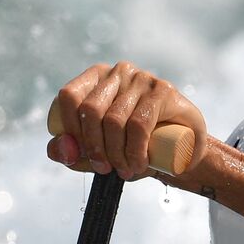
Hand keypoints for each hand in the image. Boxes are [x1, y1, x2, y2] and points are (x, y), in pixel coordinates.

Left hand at [47, 61, 206, 178]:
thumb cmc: (140, 149)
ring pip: (114, 120)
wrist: (184, 151)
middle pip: (90, 110)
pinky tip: (139, 163)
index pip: (69, 97)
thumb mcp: (103, 153)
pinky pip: (138, 124)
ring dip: (116, 154)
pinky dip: (134, 150)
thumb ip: (74, 153)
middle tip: (106, 170)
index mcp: (96, 79)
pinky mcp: (163, 91)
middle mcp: (117, 72)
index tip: (85, 157)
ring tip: (126, 171)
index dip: (71, 130)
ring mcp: (141, 79)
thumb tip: (58, 148)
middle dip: (95, 147)